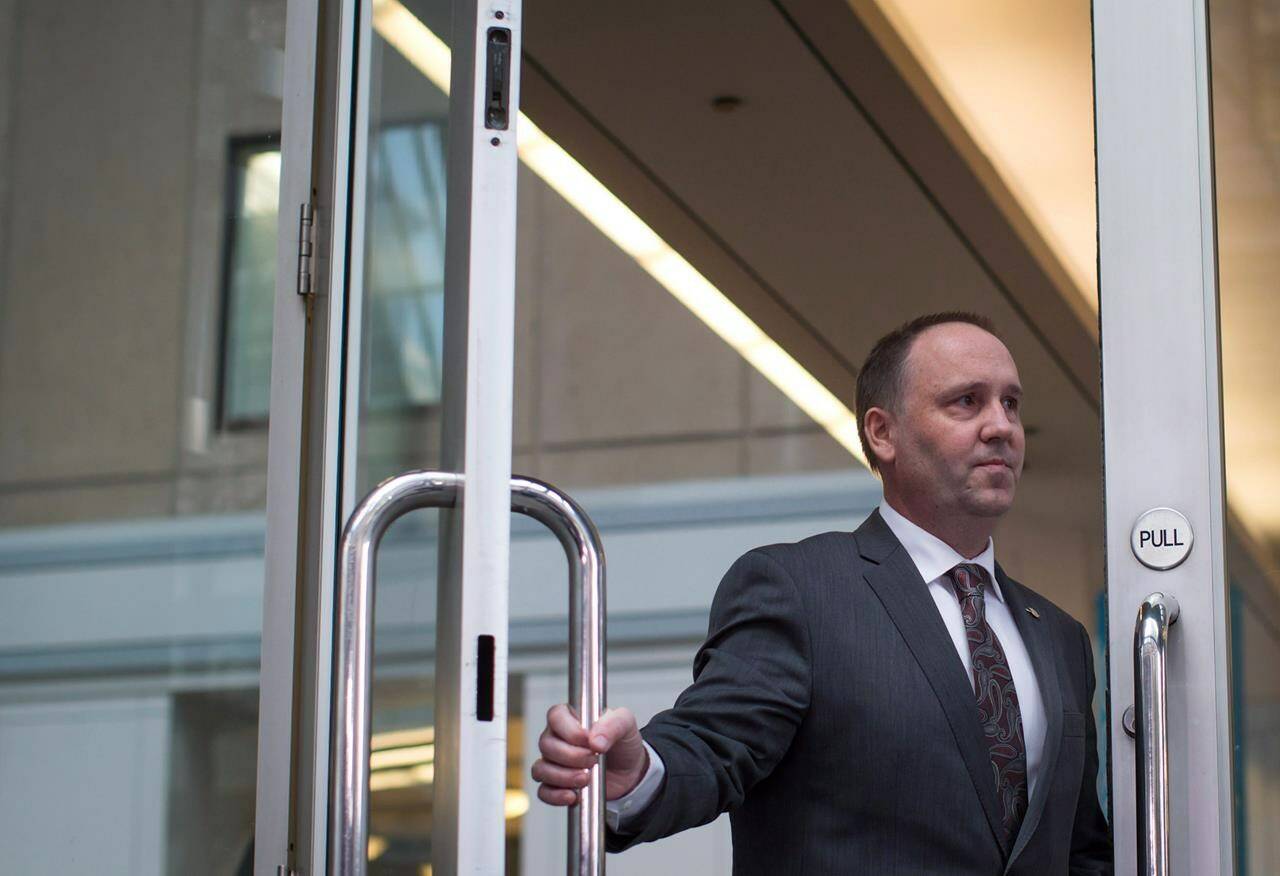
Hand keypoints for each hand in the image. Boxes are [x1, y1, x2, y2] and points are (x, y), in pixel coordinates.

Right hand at [530, 704, 648, 805]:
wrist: (630, 772)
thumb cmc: (622, 743)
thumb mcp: (626, 725)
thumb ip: (613, 725)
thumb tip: (595, 741)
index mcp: (571, 717)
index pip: (555, 716)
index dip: (569, 730)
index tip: (588, 740)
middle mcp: (557, 738)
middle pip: (546, 745)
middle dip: (571, 757)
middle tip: (593, 760)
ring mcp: (553, 762)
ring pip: (541, 769)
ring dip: (563, 777)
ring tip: (586, 779)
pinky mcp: (556, 784)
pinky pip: (544, 791)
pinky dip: (556, 795)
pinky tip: (574, 795)